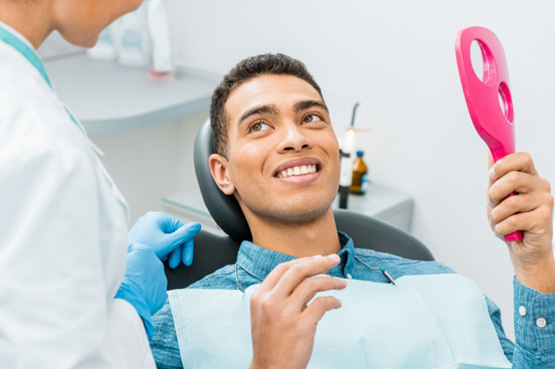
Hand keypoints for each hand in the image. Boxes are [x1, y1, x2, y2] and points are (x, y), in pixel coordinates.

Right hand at [115, 243, 167, 339]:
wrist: (127, 305)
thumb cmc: (119, 283)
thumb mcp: (114, 262)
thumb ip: (120, 255)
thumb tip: (119, 254)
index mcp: (145, 252)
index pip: (134, 249)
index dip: (125, 256)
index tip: (119, 263)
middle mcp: (156, 263)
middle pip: (144, 263)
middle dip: (136, 268)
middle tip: (124, 277)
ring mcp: (161, 280)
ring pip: (150, 277)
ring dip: (142, 281)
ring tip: (130, 288)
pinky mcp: (162, 294)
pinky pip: (153, 291)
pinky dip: (146, 293)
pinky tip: (136, 297)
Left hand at [128, 212, 200, 267]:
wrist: (123, 260)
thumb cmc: (143, 249)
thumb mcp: (168, 243)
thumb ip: (184, 235)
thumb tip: (197, 225)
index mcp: (159, 217)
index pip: (181, 231)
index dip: (186, 247)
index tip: (187, 261)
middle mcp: (152, 219)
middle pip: (173, 235)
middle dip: (175, 251)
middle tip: (174, 264)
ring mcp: (146, 226)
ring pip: (165, 239)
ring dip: (169, 252)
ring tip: (164, 262)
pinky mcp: (141, 234)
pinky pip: (157, 241)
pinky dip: (161, 250)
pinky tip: (158, 258)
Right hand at [249, 254, 346, 368]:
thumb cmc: (271, 344)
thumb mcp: (264, 314)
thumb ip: (279, 295)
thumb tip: (305, 278)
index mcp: (260, 296)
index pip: (283, 268)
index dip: (303, 260)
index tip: (318, 258)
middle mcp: (271, 301)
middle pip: (298, 270)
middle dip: (320, 262)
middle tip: (334, 259)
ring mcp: (285, 313)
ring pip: (312, 284)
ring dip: (331, 281)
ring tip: (341, 284)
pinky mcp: (301, 326)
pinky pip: (322, 303)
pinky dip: (333, 300)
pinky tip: (337, 303)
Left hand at [487, 152, 554, 291]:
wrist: (523, 248)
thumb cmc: (509, 219)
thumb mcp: (497, 195)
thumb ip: (495, 175)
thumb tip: (491, 152)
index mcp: (529, 176)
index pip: (522, 157)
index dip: (504, 164)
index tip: (492, 175)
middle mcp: (540, 185)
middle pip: (513, 178)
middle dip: (494, 194)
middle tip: (493, 204)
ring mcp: (545, 201)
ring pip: (510, 202)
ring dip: (496, 215)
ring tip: (500, 221)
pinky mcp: (544, 218)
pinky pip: (513, 220)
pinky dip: (502, 228)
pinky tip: (507, 231)